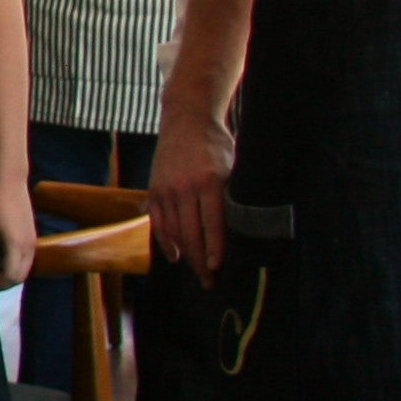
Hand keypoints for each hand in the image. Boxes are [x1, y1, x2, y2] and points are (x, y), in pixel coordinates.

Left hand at [0, 178, 37, 289]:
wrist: (10, 178)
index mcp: (18, 245)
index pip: (11, 277)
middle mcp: (30, 245)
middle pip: (21, 276)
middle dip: (4, 283)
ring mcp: (33, 239)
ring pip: (25, 268)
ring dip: (11, 273)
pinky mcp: (32, 234)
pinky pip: (27, 258)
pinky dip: (16, 264)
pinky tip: (0, 259)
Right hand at [151, 117, 228, 281]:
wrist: (186, 120)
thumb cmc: (216, 144)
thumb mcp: (233, 167)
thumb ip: (233, 195)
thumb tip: (245, 227)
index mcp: (209, 181)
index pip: (212, 224)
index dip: (214, 249)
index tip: (217, 268)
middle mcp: (184, 187)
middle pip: (191, 233)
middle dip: (200, 261)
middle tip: (209, 281)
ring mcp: (165, 189)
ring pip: (174, 231)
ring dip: (185, 256)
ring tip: (197, 273)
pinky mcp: (154, 190)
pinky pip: (158, 223)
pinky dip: (166, 241)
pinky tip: (176, 256)